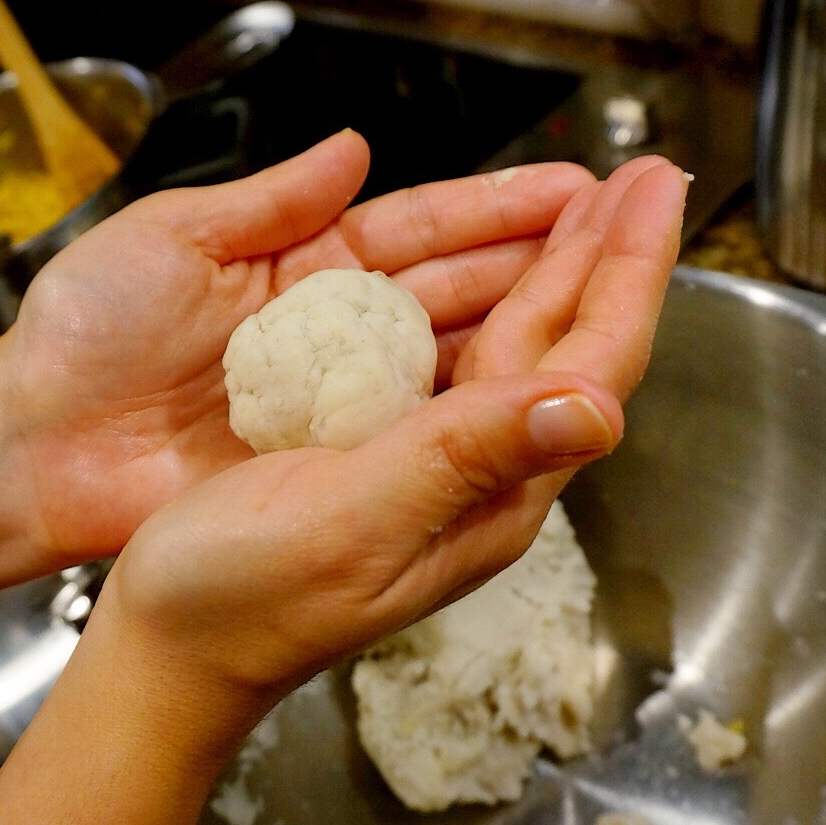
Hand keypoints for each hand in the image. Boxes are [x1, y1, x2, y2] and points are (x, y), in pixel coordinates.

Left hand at [0, 130, 602, 564]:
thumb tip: (356, 148)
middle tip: (630, 229)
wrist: (31, 450)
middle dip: (545, 257)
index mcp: (302, 264)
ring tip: (614, 298)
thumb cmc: (84, 337)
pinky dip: (478, 418)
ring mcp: (339, 402)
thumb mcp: (168, 240)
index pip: (422, 227)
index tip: (579, 184)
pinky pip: (417, 437)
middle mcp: (336, 331)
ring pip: (456, 360)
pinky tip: (542, 395)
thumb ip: (270, 201)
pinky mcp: (327, 466)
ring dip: (532, 331)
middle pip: (461, 288)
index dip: (500, 205)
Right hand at [100, 156, 685, 704]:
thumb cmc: (244, 599)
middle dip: (606, 254)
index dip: (629, 272)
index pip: (590, 365)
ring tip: (586, 202)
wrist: (169, 649)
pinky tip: (483, 267)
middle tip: (641, 175)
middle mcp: (474, 471)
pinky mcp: (378, 446)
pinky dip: (478, 294)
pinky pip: (450, 354)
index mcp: (487, 489)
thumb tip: (594, 408)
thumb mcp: (354, 521)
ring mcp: (428, 460)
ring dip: (552, 266)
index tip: (656, 191)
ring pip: (513, 345)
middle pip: (565, 345)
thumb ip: (463, 458)